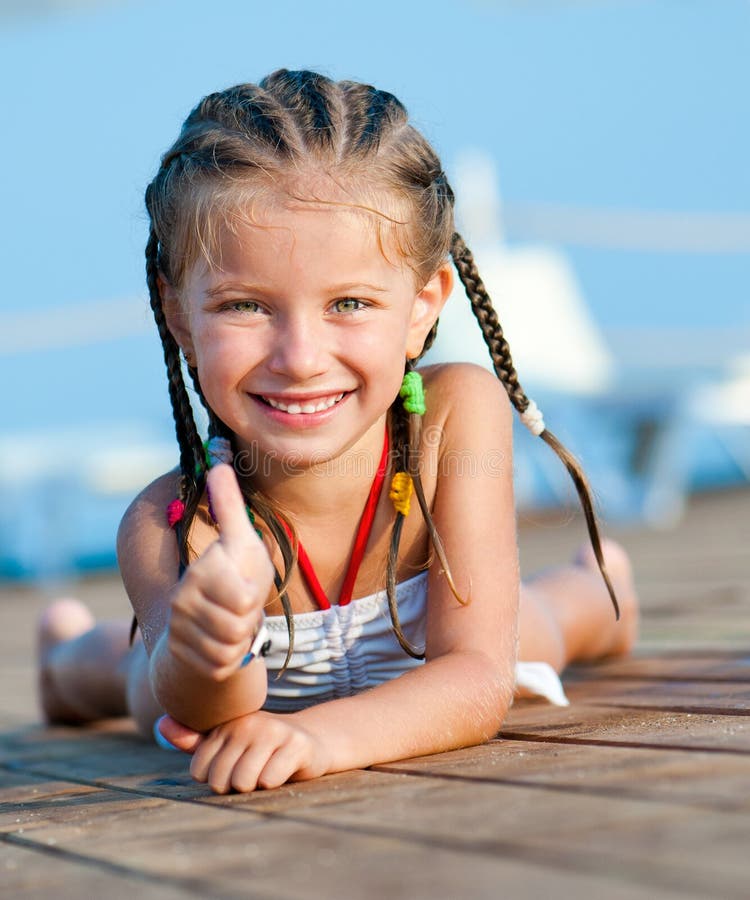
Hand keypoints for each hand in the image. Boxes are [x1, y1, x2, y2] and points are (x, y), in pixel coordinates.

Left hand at [158, 712, 331, 793]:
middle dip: (233, 787)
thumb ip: (194, 740)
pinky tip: (282, 771)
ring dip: (254, 788)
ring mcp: (274, 732)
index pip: (200, 769)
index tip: (232, 767)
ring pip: (244, 781)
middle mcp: (248, 723)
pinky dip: (273, 784)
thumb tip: (160, 724)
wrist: (311, 742)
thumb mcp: (228, 743)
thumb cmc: (261, 747)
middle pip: (220, 779)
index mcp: (227, 722)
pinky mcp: (296, 745)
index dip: (214, 778)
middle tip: (250, 773)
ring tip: (265, 772)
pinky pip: (269, 780)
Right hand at [167, 464, 274, 681]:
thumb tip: (219, 463)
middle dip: (250, 614)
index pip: (240, 592)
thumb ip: (230, 507)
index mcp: (195, 574)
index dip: (251, 591)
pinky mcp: (192, 662)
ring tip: (237, 623)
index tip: (244, 585)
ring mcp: (183, 636)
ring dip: (244, 636)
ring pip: (234, 642)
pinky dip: (236, 657)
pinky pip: (227, 663)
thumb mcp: (240, 544)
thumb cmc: (231, 583)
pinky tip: (229, 646)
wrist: (207, 633)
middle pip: (240, 618)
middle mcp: (182, 604)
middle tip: (244, 607)